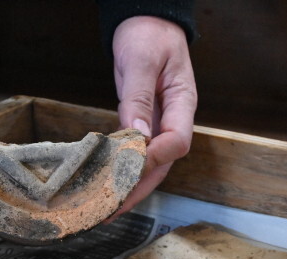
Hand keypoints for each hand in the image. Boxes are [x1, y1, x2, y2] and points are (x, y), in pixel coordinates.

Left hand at [109, 15, 196, 217]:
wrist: (147, 21)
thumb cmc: (148, 33)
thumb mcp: (141, 59)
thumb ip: (138, 97)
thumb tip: (136, 135)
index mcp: (182, 102)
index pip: (177, 142)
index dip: (155, 157)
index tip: (129, 164)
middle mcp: (174, 119)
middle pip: (163, 164)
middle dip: (138, 189)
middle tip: (111, 210)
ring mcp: (159, 123)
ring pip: (149, 165)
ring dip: (128, 188)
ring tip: (104, 209)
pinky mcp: (143, 124)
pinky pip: (135, 154)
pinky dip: (120, 171)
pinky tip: (104, 186)